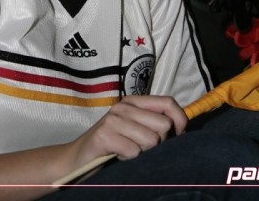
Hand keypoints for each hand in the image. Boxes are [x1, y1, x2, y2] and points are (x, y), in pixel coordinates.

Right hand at [72, 95, 186, 167]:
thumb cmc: (112, 145)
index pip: (168, 102)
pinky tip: (118, 155)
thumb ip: (154, 123)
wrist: (76, 158)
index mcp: (133, 101)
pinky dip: (129, 158)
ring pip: (152, 140)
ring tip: (128, 150)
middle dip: (159, 142)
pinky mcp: (104, 135)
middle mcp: (124, 106)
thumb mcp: (134, 129)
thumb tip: (182, 128)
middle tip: (142, 147)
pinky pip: (134, 151)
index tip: (180, 135)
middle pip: (164, 124)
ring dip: (142, 152)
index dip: (180, 119)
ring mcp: (113, 119)